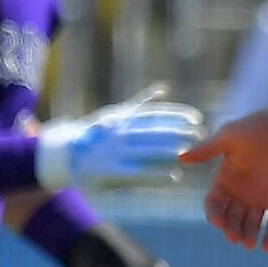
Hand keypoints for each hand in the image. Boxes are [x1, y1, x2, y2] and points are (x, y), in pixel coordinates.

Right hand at [36, 90, 202, 191]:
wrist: (66, 154)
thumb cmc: (98, 133)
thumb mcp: (116, 113)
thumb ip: (140, 103)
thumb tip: (162, 88)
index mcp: (122, 117)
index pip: (154, 114)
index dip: (177, 115)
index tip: (197, 118)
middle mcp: (119, 133)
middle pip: (154, 131)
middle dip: (180, 133)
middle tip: (201, 135)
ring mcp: (114, 152)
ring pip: (147, 151)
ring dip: (171, 152)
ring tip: (191, 154)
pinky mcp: (110, 171)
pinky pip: (136, 174)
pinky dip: (155, 176)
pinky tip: (173, 178)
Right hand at [180, 105, 267, 251]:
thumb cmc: (259, 126)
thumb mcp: (230, 136)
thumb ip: (207, 149)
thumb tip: (180, 158)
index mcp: (226, 179)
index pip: (214, 204)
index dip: (214, 215)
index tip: (219, 223)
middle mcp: (242, 192)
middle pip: (231, 219)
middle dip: (231, 230)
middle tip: (235, 238)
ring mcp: (262, 198)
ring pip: (252, 224)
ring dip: (249, 235)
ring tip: (250, 243)